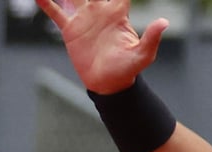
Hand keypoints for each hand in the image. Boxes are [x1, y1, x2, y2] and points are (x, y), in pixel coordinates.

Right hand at [36, 0, 168, 93]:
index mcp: (117, 14)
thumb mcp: (142, 54)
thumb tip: (165, 21)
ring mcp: (84, 18)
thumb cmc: (128, 70)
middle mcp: (100, 11)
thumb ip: (152, 38)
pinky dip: (47, 3)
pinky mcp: (71, 29)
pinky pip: (56, 12)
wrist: (108, 83)